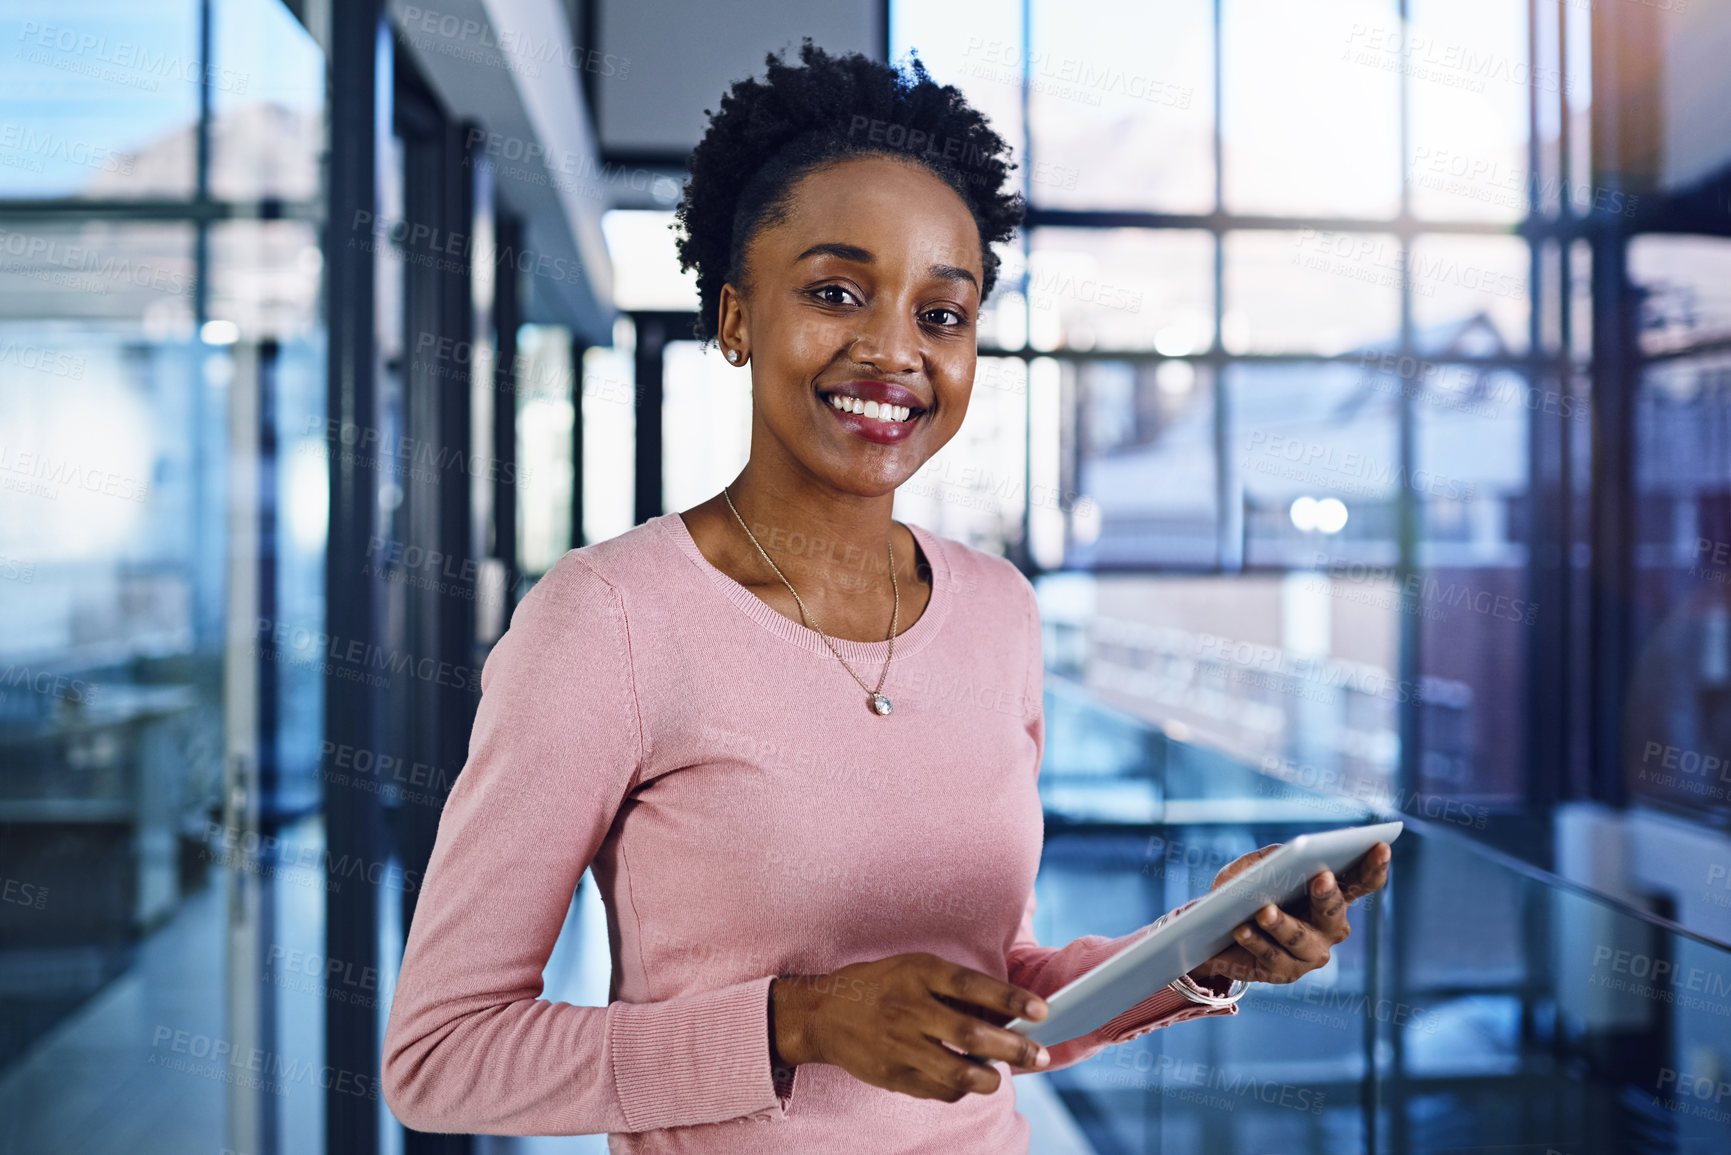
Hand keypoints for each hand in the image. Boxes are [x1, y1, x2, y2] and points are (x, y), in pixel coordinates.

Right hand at [771, 953, 1052, 1101]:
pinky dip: (959, 1090)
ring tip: (999, 1075)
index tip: (1041, 1011)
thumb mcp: (914, 967)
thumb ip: (954, 986)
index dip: (1010, 1000)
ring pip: (957, 1073)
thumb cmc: (879, 984)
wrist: (822, 1013)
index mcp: (918, 973)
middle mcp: (909, 1008)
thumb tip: (1004, 1012)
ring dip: (989, 1078)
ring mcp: (899, 1045)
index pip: (972, 986)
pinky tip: (965, 1083)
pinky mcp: (892, 1075)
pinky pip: (938, 1090)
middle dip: (1014, 1048)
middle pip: (970, 1035)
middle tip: (1041, 1055)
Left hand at [1185, 841, 1391, 987]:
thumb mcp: (1253, 867)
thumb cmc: (1245, 891)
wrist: (1216, 932)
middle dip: (1328, 895)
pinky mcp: (1285, 972)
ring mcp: (1311, 952)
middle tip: (1321, 878)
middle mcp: (1330, 926)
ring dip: (1283, 924)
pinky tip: (1242, 930)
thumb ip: (1272, 857)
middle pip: (1334, 911)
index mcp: (1332, 894)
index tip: (1380, 846)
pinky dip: (1256, 942)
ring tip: (1264, 912)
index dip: (1374, 866)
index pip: (1361, 881)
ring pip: (1301, 938)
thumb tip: (1287, 854)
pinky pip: (1271, 956)